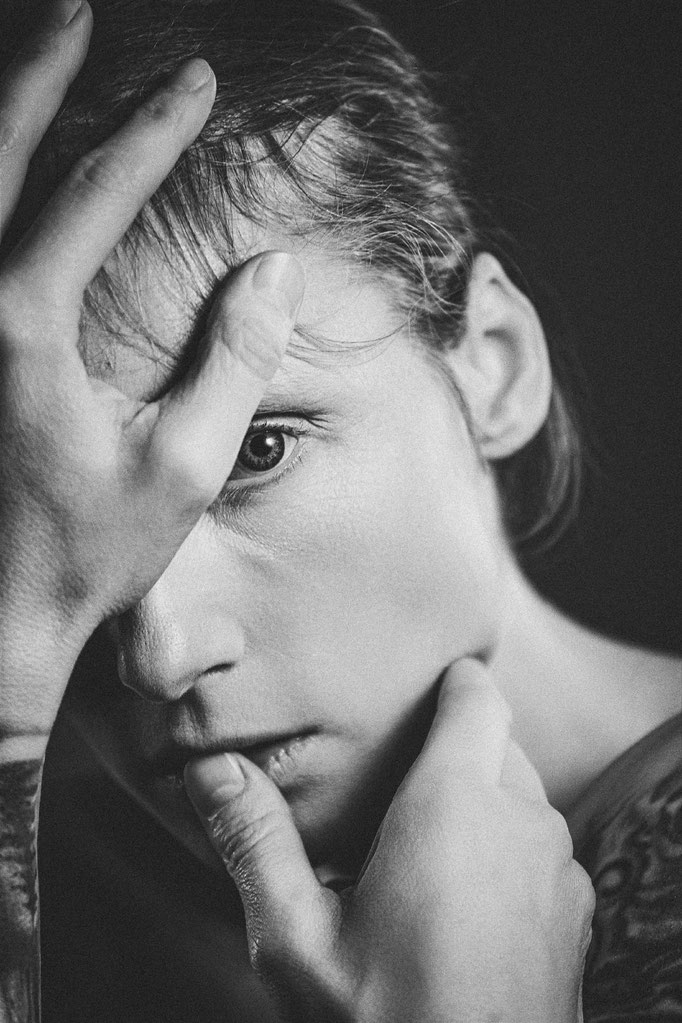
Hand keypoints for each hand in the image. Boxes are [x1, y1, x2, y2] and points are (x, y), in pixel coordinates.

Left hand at [0, 0, 303, 736]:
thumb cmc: (91, 552)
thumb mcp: (185, 466)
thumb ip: (234, 361)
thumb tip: (273, 271)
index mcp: (25, 329)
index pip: (92, 193)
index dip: (149, 129)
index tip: (193, 78)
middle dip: (40, 75)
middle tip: (76, 14)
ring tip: (25, 56)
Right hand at [185, 659, 594, 1022]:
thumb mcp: (297, 943)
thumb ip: (256, 842)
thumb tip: (211, 769)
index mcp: (456, 805)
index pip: (478, 695)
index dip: (450, 682)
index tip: (412, 692)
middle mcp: (523, 823)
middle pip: (495, 742)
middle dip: (449, 748)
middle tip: (388, 783)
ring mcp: (559, 871)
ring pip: (521, 795)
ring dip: (478, 799)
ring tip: (414, 842)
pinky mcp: (575, 916)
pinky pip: (539, 847)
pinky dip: (505, 847)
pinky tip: (458, 899)